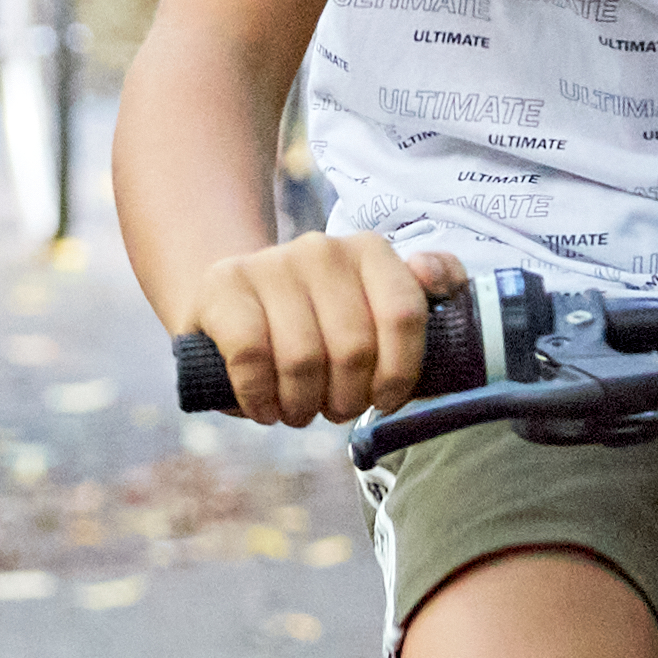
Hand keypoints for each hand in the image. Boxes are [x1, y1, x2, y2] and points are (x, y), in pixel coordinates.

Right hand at [173, 231, 468, 429]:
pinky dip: (259, 397)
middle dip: (347, 399)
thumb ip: (429, 288)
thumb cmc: (318, 322)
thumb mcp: (376, 310)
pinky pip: (251, 356)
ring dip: (302, 405)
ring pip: (303, 358)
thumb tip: (434, 275)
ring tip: (298, 410)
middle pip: (354, 348)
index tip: (384, 401)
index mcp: (369, 251)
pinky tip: (263, 405)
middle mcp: (322, 248)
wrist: (234, 305)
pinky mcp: (224, 285)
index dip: (399, 374)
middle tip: (335, 410)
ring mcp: (271, 262)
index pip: (404, 315)